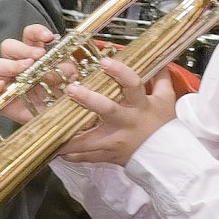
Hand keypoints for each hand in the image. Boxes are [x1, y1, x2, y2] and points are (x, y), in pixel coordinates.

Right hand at [0, 25, 75, 122]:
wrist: (60, 121)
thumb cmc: (63, 97)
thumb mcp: (71, 79)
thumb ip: (66, 69)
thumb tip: (56, 67)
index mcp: (34, 55)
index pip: (29, 35)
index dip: (36, 32)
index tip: (48, 37)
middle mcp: (17, 65)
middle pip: (8, 46)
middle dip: (22, 48)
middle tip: (38, 56)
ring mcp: (7, 81)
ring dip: (11, 65)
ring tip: (25, 70)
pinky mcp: (0, 100)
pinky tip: (2, 86)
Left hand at [54, 60, 178, 164]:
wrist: (168, 159)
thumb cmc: (164, 128)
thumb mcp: (166, 100)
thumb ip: (161, 79)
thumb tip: (160, 60)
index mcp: (140, 105)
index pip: (133, 85)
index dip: (120, 72)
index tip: (105, 61)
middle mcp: (126, 122)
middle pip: (107, 109)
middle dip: (88, 99)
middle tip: (71, 89)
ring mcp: (115, 141)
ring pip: (90, 139)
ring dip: (70, 135)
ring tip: (49, 129)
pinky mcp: (108, 155)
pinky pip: (87, 156)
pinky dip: (71, 154)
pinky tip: (56, 149)